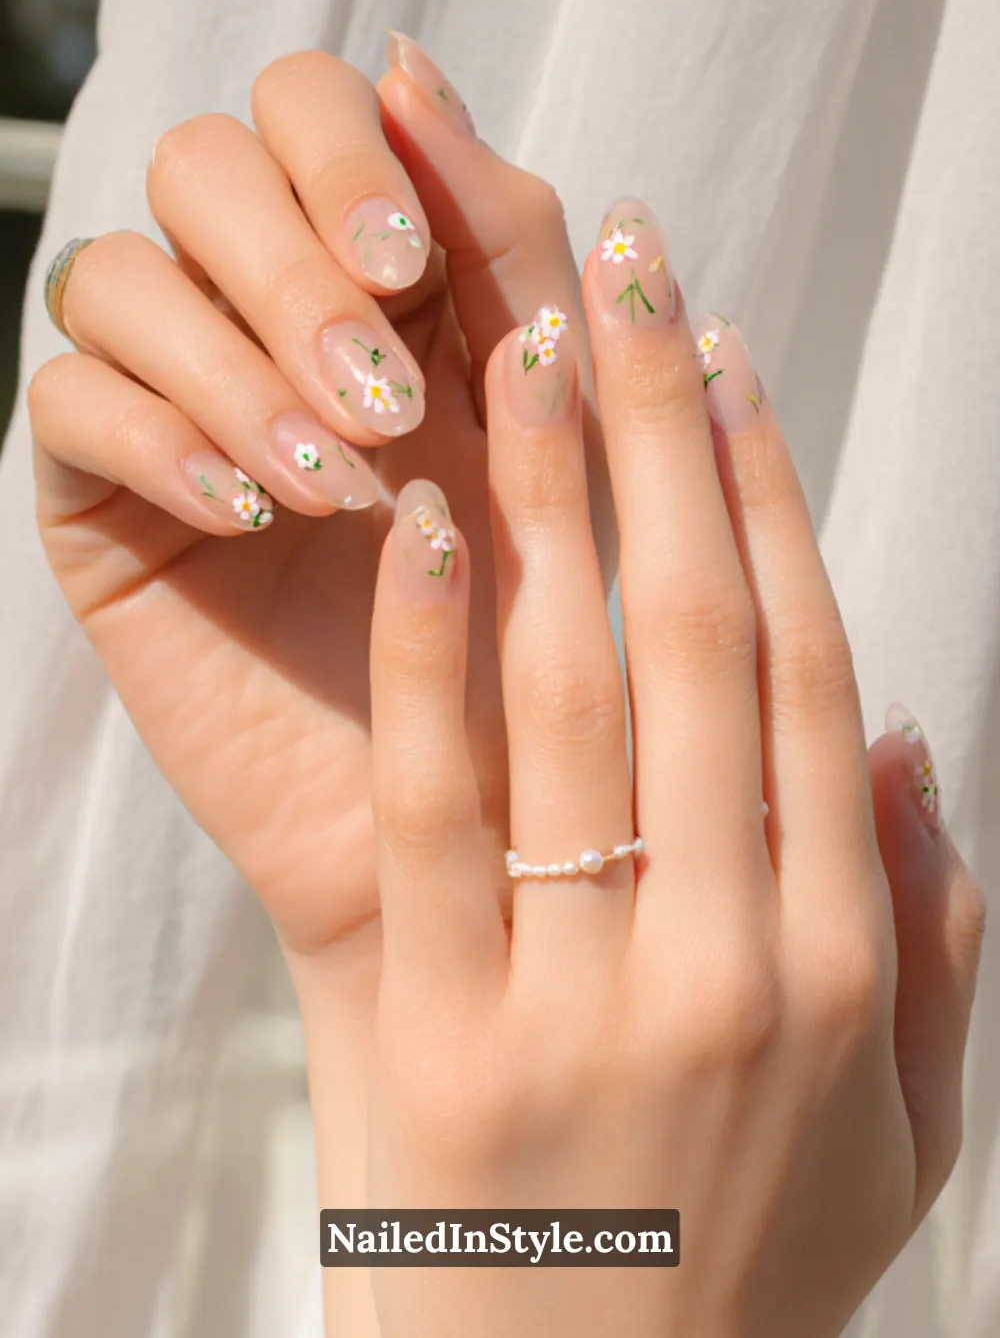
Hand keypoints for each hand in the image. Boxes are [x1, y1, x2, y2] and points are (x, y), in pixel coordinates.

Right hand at [28, 39, 608, 958]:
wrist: (467, 798)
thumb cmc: (532, 601)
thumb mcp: (545, 408)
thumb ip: (505, 240)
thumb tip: (415, 63)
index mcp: (372, 264)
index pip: (309, 107)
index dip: (345, 157)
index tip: (408, 267)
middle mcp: (256, 306)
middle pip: (200, 166)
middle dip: (288, 270)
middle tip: (378, 397)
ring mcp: (166, 394)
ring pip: (118, 276)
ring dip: (234, 367)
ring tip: (336, 486)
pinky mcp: (99, 490)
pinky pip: (65, 402)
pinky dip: (161, 439)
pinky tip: (250, 514)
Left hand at [344, 204, 985, 1337]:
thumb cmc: (746, 1250)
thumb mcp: (905, 1123)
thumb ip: (931, 930)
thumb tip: (911, 739)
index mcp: (835, 956)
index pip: (809, 671)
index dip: (775, 499)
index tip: (729, 364)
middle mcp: (722, 948)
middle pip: (702, 634)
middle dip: (667, 430)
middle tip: (633, 268)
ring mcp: (577, 985)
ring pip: (573, 686)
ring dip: (548, 494)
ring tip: (524, 338)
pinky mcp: (436, 1023)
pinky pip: (430, 800)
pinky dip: (427, 650)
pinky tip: (415, 522)